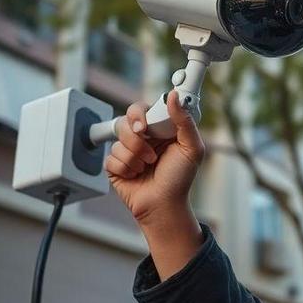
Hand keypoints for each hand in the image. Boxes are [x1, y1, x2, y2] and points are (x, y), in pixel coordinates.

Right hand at [106, 90, 205, 225]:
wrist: (164, 205)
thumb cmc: (180, 180)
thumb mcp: (192, 148)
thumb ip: (185, 121)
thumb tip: (174, 97)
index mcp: (158, 130)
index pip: (142, 109)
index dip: (139, 114)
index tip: (144, 125)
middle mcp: (142, 138)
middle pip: (125, 121)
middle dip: (135, 137)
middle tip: (147, 150)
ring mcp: (127, 151)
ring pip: (118, 140)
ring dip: (135, 157)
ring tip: (147, 166)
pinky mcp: (115, 166)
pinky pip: (110, 158)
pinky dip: (125, 168)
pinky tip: (136, 175)